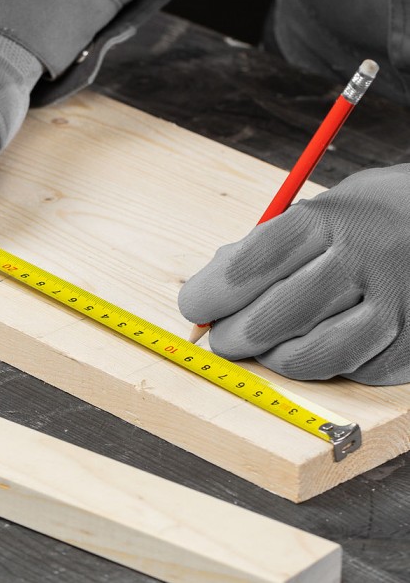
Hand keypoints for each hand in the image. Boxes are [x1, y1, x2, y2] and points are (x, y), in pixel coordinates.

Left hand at [178, 166, 409, 384]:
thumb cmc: (359, 219)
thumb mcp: (310, 212)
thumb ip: (260, 249)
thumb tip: (209, 291)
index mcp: (326, 222)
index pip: (252, 264)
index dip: (211, 293)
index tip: (193, 306)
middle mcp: (362, 261)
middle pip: (275, 316)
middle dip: (233, 335)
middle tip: (221, 336)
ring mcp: (393, 307)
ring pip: (308, 356)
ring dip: (269, 357)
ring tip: (261, 344)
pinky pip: (346, 372)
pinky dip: (315, 365)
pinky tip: (310, 344)